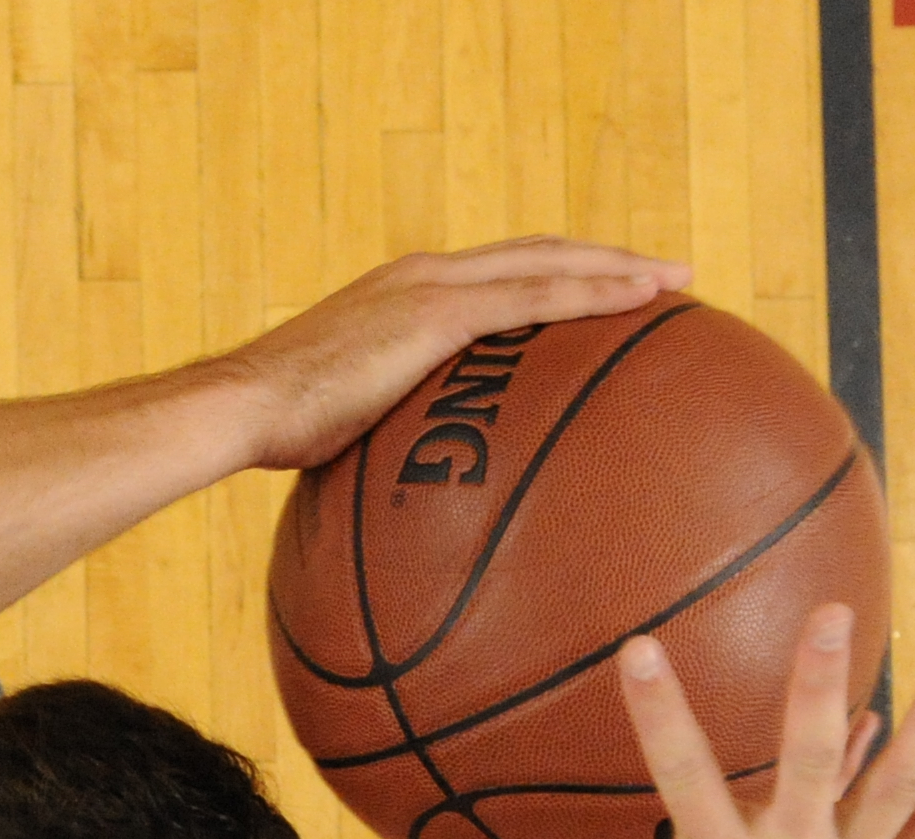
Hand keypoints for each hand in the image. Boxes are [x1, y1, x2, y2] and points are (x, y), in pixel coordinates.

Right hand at [199, 239, 690, 473]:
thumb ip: (386, 445)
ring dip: (618, 266)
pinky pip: (538, 293)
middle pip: (534, 252)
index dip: (551, 276)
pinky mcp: (437, 310)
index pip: (494, 274)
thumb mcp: (341, 434)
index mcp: (402, 296)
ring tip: (675, 282)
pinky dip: (596, 290)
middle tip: (662, 276)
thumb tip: (406, 510)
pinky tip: (643, 299)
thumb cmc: (272, 436)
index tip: (600, 291)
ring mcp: (431, 286)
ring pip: (549, 260)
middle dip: (602, 258)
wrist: (239, 410)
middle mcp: (424, 274)